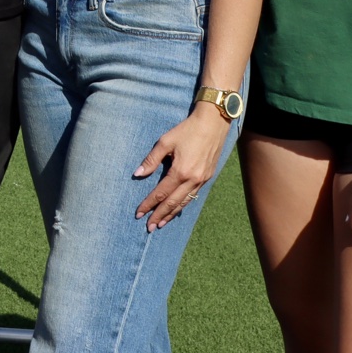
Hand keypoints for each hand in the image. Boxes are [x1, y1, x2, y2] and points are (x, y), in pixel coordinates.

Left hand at [133, 103, 230, 229]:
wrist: (213, 124)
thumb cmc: (187, 130)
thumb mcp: (165, 141)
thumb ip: (151, 160)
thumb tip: (138, 174)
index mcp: (180, 172)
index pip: (160, 193)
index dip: (149, 204)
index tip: (139, 213)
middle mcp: (192, 180)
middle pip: (172, 203)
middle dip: (159, 215)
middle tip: (149, 227)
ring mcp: (201, 180)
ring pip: (184, 202)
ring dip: (172, 214)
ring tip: (161, 223)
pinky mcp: (207, 177)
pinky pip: (193, 196)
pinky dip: (183, 205)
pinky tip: (177, 209)